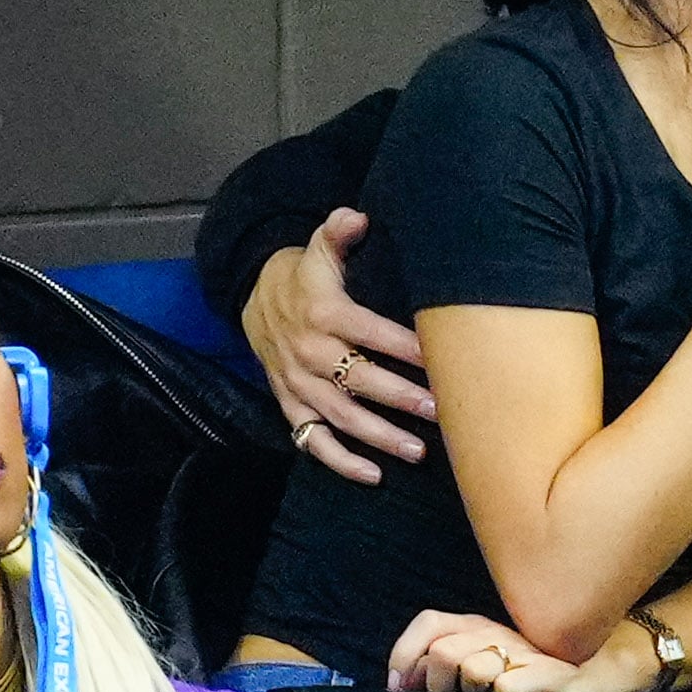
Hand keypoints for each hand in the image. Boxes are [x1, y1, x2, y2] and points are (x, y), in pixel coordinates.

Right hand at [245, 207, 435, 484]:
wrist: (253, 295)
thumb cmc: (305, 273)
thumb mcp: (319, 247)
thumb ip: (338, 232)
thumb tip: (356, 216)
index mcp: (322, 313)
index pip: (369, 332)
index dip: (403, 345)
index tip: (439, 358)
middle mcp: (308, 353)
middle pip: (358, 380)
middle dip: (399, 397)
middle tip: (439, 409)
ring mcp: (297, 383)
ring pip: (339, 417)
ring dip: (378, 436)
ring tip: (418, 449)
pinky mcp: (290, 403)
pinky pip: (312, 439)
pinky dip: (339, 461)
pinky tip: (373, 475)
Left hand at [387, 609, 657, 691]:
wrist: (614, 663)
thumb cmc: (549, 670)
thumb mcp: (499, 660)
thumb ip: (458, 664)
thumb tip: (410, 684)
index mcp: (485, 626)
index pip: (431, 623)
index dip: (405, 654)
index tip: (402, 685)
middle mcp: (502, 632)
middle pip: (444, 651)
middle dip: (436, 686)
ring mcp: (527, 652)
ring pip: (472, 667)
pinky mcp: (552, 674)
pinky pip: (507, 688)